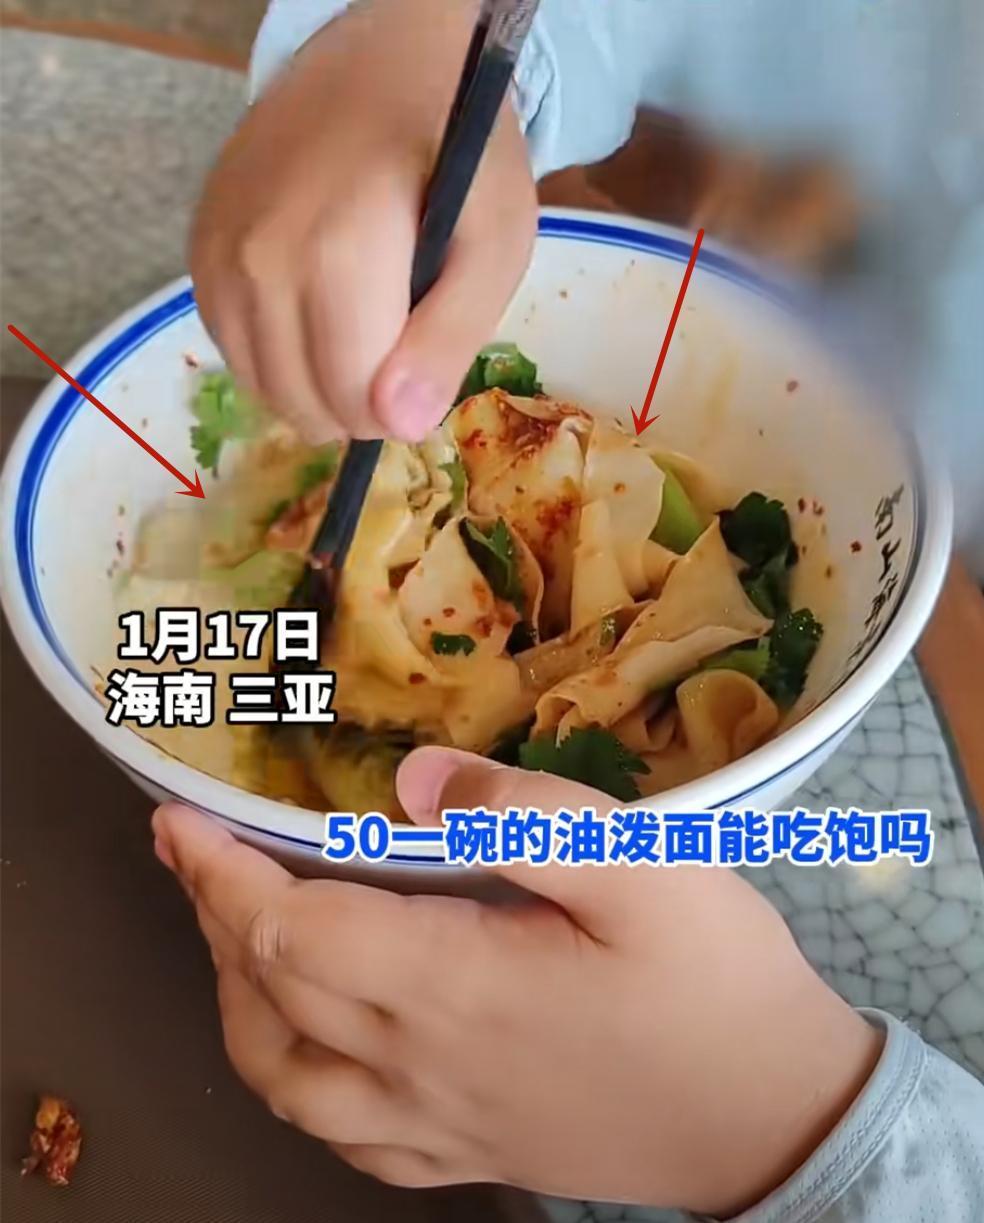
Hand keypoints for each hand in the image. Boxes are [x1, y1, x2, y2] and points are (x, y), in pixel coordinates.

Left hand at [152, 751, 881, 1216]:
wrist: (775, 1116)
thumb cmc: (713, 978)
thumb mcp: (645, 867)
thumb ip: (527, 813)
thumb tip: (417, 779)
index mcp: (451, 985)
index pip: (288, 926)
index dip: (221, 869)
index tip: (179, 818)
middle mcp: (418, 1066)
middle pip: (267, 993)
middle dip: (212, 915)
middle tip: (195, 853)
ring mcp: (435, 1124)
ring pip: (281, 1077)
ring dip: (234, 999)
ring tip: (235, 935)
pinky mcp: (463, 1156)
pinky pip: (337, 1135)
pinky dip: (290, 1080)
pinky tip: (307, 1045)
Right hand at [190, 0, 536, 443]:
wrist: (382, 60)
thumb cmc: (455, 154)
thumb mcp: (493, 244)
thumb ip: (448, 340)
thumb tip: (400, 426)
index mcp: (338, 257)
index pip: (352, 401)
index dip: (398, 411)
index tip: (423, 375)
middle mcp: (259, 261)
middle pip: (304, 405)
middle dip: (359, 405)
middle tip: (395, 353)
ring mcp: (218, 254)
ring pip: (264, 387)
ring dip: (315, 386)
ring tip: (357, 330)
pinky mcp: (198, 251)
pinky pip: (232, 349)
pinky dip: (276, 355)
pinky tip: (314, 314)